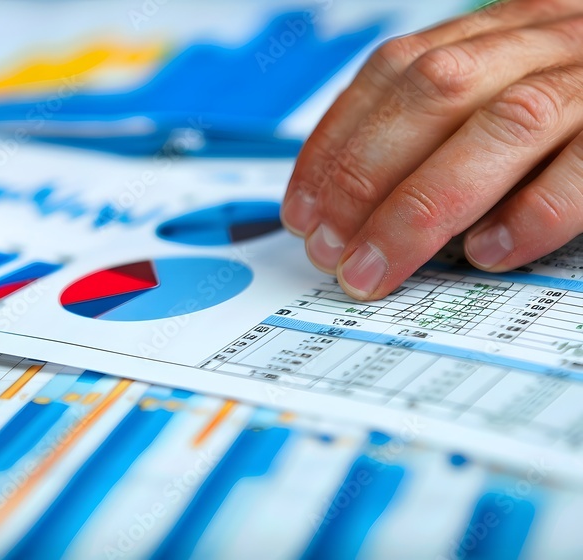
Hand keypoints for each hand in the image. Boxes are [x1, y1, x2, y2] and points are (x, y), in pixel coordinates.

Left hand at [281, 0, 582, 299]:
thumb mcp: (508, 91)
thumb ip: (446, 125)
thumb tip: (350, 204)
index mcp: (500, 28)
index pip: (393, 71)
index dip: (338, 141)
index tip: (302, 210)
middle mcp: (548, 38)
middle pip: (435, 92)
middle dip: (366, 179)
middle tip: (328, 252)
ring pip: (505, 126)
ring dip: (424, 207)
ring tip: (376, 268)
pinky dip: (533, 213)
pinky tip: (486, 254)